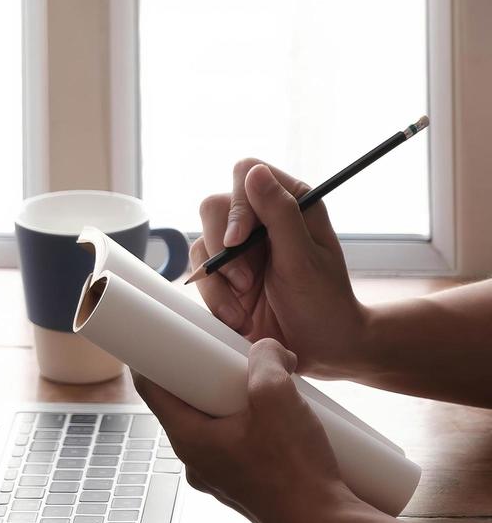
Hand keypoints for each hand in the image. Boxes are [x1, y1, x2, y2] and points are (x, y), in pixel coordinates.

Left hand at [131, 340, 358, 522]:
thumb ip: (267, 362)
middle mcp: (196, 461)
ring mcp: (218, 478)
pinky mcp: (245, 487)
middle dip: (202, 378)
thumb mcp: (279, 399)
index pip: (152, 391)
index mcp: (188, 439)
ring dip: (231, 405)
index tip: (157, 337)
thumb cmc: (295, 470)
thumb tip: (266, 348)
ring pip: (214, 428)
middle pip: (185, 407)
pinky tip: (278, 420)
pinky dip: (249, 428)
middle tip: (223, 356)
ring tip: (261, 386)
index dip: (150, 359)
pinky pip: (237, 448)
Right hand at [193, 160, 368, 377]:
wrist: (320, 349)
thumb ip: (280, 214)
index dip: (237, 205)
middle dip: (222, 249)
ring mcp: (240, 249)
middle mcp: (262, 221)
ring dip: (218, 281)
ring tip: (245, 306)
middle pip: (214, 208)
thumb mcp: (304, 258)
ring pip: (201, 245)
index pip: (247, 175)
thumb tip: (255, 172)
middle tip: (245, 282)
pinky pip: (199, 275)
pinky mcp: (224, 276)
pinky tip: (238, 316)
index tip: (238, 242)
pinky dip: (214, 299)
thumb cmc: (324, 303)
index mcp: (292, 203)